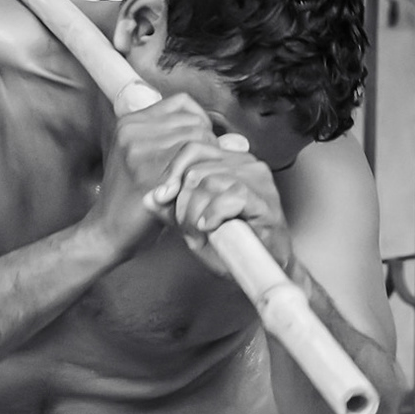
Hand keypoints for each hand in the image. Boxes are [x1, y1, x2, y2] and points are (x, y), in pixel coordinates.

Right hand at [87, 93, 218, 258]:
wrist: (106, 231)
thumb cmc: (132, 198)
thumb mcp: (145, 160)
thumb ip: (180, 142)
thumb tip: (238, 142)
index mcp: (130, 123)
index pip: (182, 103)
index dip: (200, 122)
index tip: (202, 145)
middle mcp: (133, 132)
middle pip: (195, 124)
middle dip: (208, 146)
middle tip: (203, 171)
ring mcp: (140, 154)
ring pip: (198, 143)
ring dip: (207, 164)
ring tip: (198, 183)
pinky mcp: (150, 177)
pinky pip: (194, 167)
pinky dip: (202, 180)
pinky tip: (195, 193)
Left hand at [152, 134, 292, 277]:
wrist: (263, 264)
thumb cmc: (231, 242)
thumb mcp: (193, 223)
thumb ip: (172, 209)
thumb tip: (148, 197)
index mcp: (228, 161)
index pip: (193, 149)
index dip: (172, 172)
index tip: (162, 196)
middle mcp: (245, 163)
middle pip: (197, 169)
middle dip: (184, 203)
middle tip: (189, 227)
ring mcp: (258, 179)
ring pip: (211, 182)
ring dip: (198, 212)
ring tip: (202, 231)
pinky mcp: (266, 200)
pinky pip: (232, 196)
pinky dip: (215, 213)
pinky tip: (211, 227)